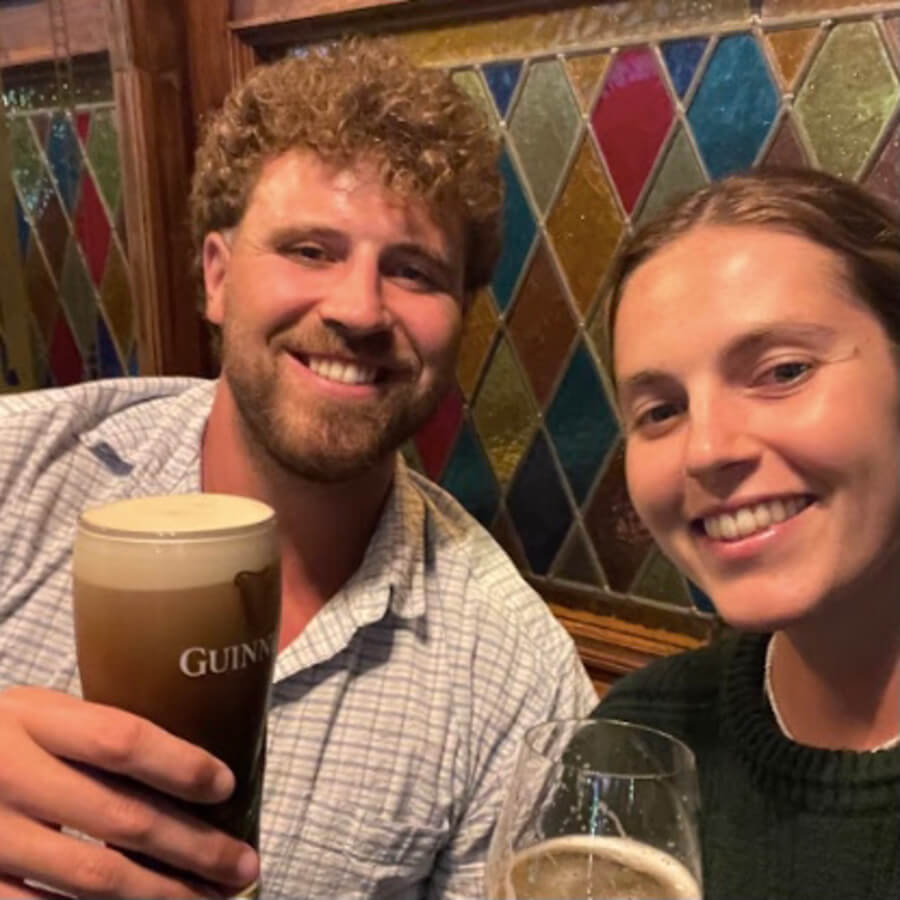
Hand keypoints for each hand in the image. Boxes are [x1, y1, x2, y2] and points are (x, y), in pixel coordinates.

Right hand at [0, 686, 258, 897]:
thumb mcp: (34, 715)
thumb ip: (91, 736)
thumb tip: (189, 770)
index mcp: (32, 718)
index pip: (120, 739)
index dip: (180, 765)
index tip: (227, 785)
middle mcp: (7, 774)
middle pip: (119, 817)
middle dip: (193, 847)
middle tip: (244, 865)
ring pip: (91, 878)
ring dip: (161, 895)